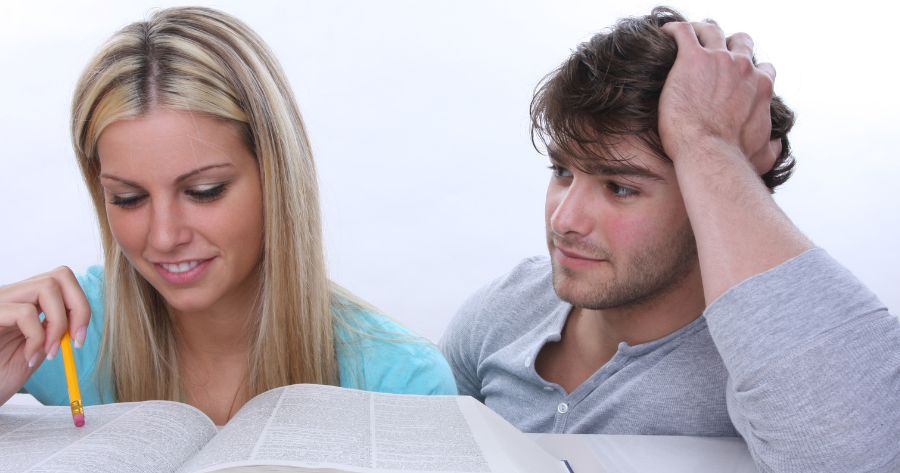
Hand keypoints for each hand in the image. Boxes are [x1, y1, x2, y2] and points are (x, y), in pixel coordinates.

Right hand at [0, 267, 90, 404]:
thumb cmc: (0, 374)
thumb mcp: (37, 350)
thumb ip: (56, 332)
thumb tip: (80, 323)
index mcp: (26, 300)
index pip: (63, 280)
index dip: (81, 305)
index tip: (79, 338)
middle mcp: (13, 294)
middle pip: (61, 275)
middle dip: (79, 308)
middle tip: (74, 341)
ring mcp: (0, 302)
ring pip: (47, 287)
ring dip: (58, 324)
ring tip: (48, 352)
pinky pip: (25, 312)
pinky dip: (37, 337)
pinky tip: (29, 357)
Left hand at [658, 21, 779, 174]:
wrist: (708, 153)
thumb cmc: (733, 159)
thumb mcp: (763, 155)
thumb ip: (773, 146)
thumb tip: (776, 144)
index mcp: (761, 86)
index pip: (761, 67)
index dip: (748, 70)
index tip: (733, 77)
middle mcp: (743, 67)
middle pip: (740, 42)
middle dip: (728, 44)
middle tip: (710, 53)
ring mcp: (718, 59)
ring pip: (711, 30)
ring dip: (700, 32)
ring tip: (686, 39)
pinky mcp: (692, 58)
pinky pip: (683, 32)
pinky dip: (674, 30)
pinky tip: (665, 34)